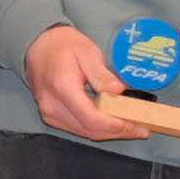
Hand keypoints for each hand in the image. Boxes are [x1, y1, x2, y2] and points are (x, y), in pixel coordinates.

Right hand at [21, 25, 132, 143]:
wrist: (37, 45)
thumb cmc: (63, 45)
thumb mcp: (87, 52)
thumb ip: (102, 75)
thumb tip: (119, 92)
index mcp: (62, 88)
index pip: (91, 118)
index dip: (116, 126)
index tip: (136, 125)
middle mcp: (53, 106)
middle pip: (90, 130)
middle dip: (118, 132)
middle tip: (142, 129)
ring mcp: (50, 114)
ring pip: (85, 133)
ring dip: (110, 132)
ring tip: (132, 127)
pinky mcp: (52, 117)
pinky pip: (79, 128)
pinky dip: (98, 128)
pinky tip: (114, 123)